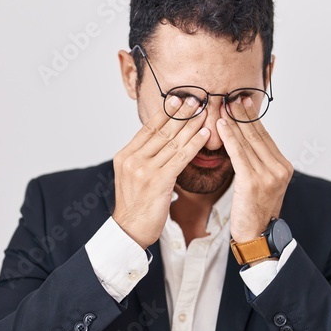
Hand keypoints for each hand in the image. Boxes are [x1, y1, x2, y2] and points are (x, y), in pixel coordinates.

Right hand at [111, 96, 210, 247]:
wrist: (130, 230)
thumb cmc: (135, 206)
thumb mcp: (132, 176)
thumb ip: (143, 158)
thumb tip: (161, 142)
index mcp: (125, 155)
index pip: (148, 128)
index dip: (165, 113)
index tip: (178, 99)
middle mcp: (133, 159)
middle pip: (161, 132)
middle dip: (181, 114)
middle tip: (196, 99)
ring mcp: (144, 170)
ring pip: (173, 142)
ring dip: (191, 126)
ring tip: (204, 113)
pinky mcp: (158, 181)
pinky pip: (181, 158)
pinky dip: (194, 144)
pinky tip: (205, 135)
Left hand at [216, 98, 292, 241]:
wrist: (257, 236)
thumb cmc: (254, 211)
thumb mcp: (262, 183)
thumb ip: (258, 163)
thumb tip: (245, 142)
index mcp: (283, 167)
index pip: (265, 137)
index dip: (252, 118)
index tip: (243, 102)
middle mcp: (280, 169)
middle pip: (257, 135)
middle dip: (243, 115)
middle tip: (232, 96)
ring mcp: (268, 175)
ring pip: (248, 142)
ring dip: (234, 122)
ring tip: (224, 106)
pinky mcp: (253, 182)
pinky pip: (238, 154)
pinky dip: (230, 137)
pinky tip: (221, 125)